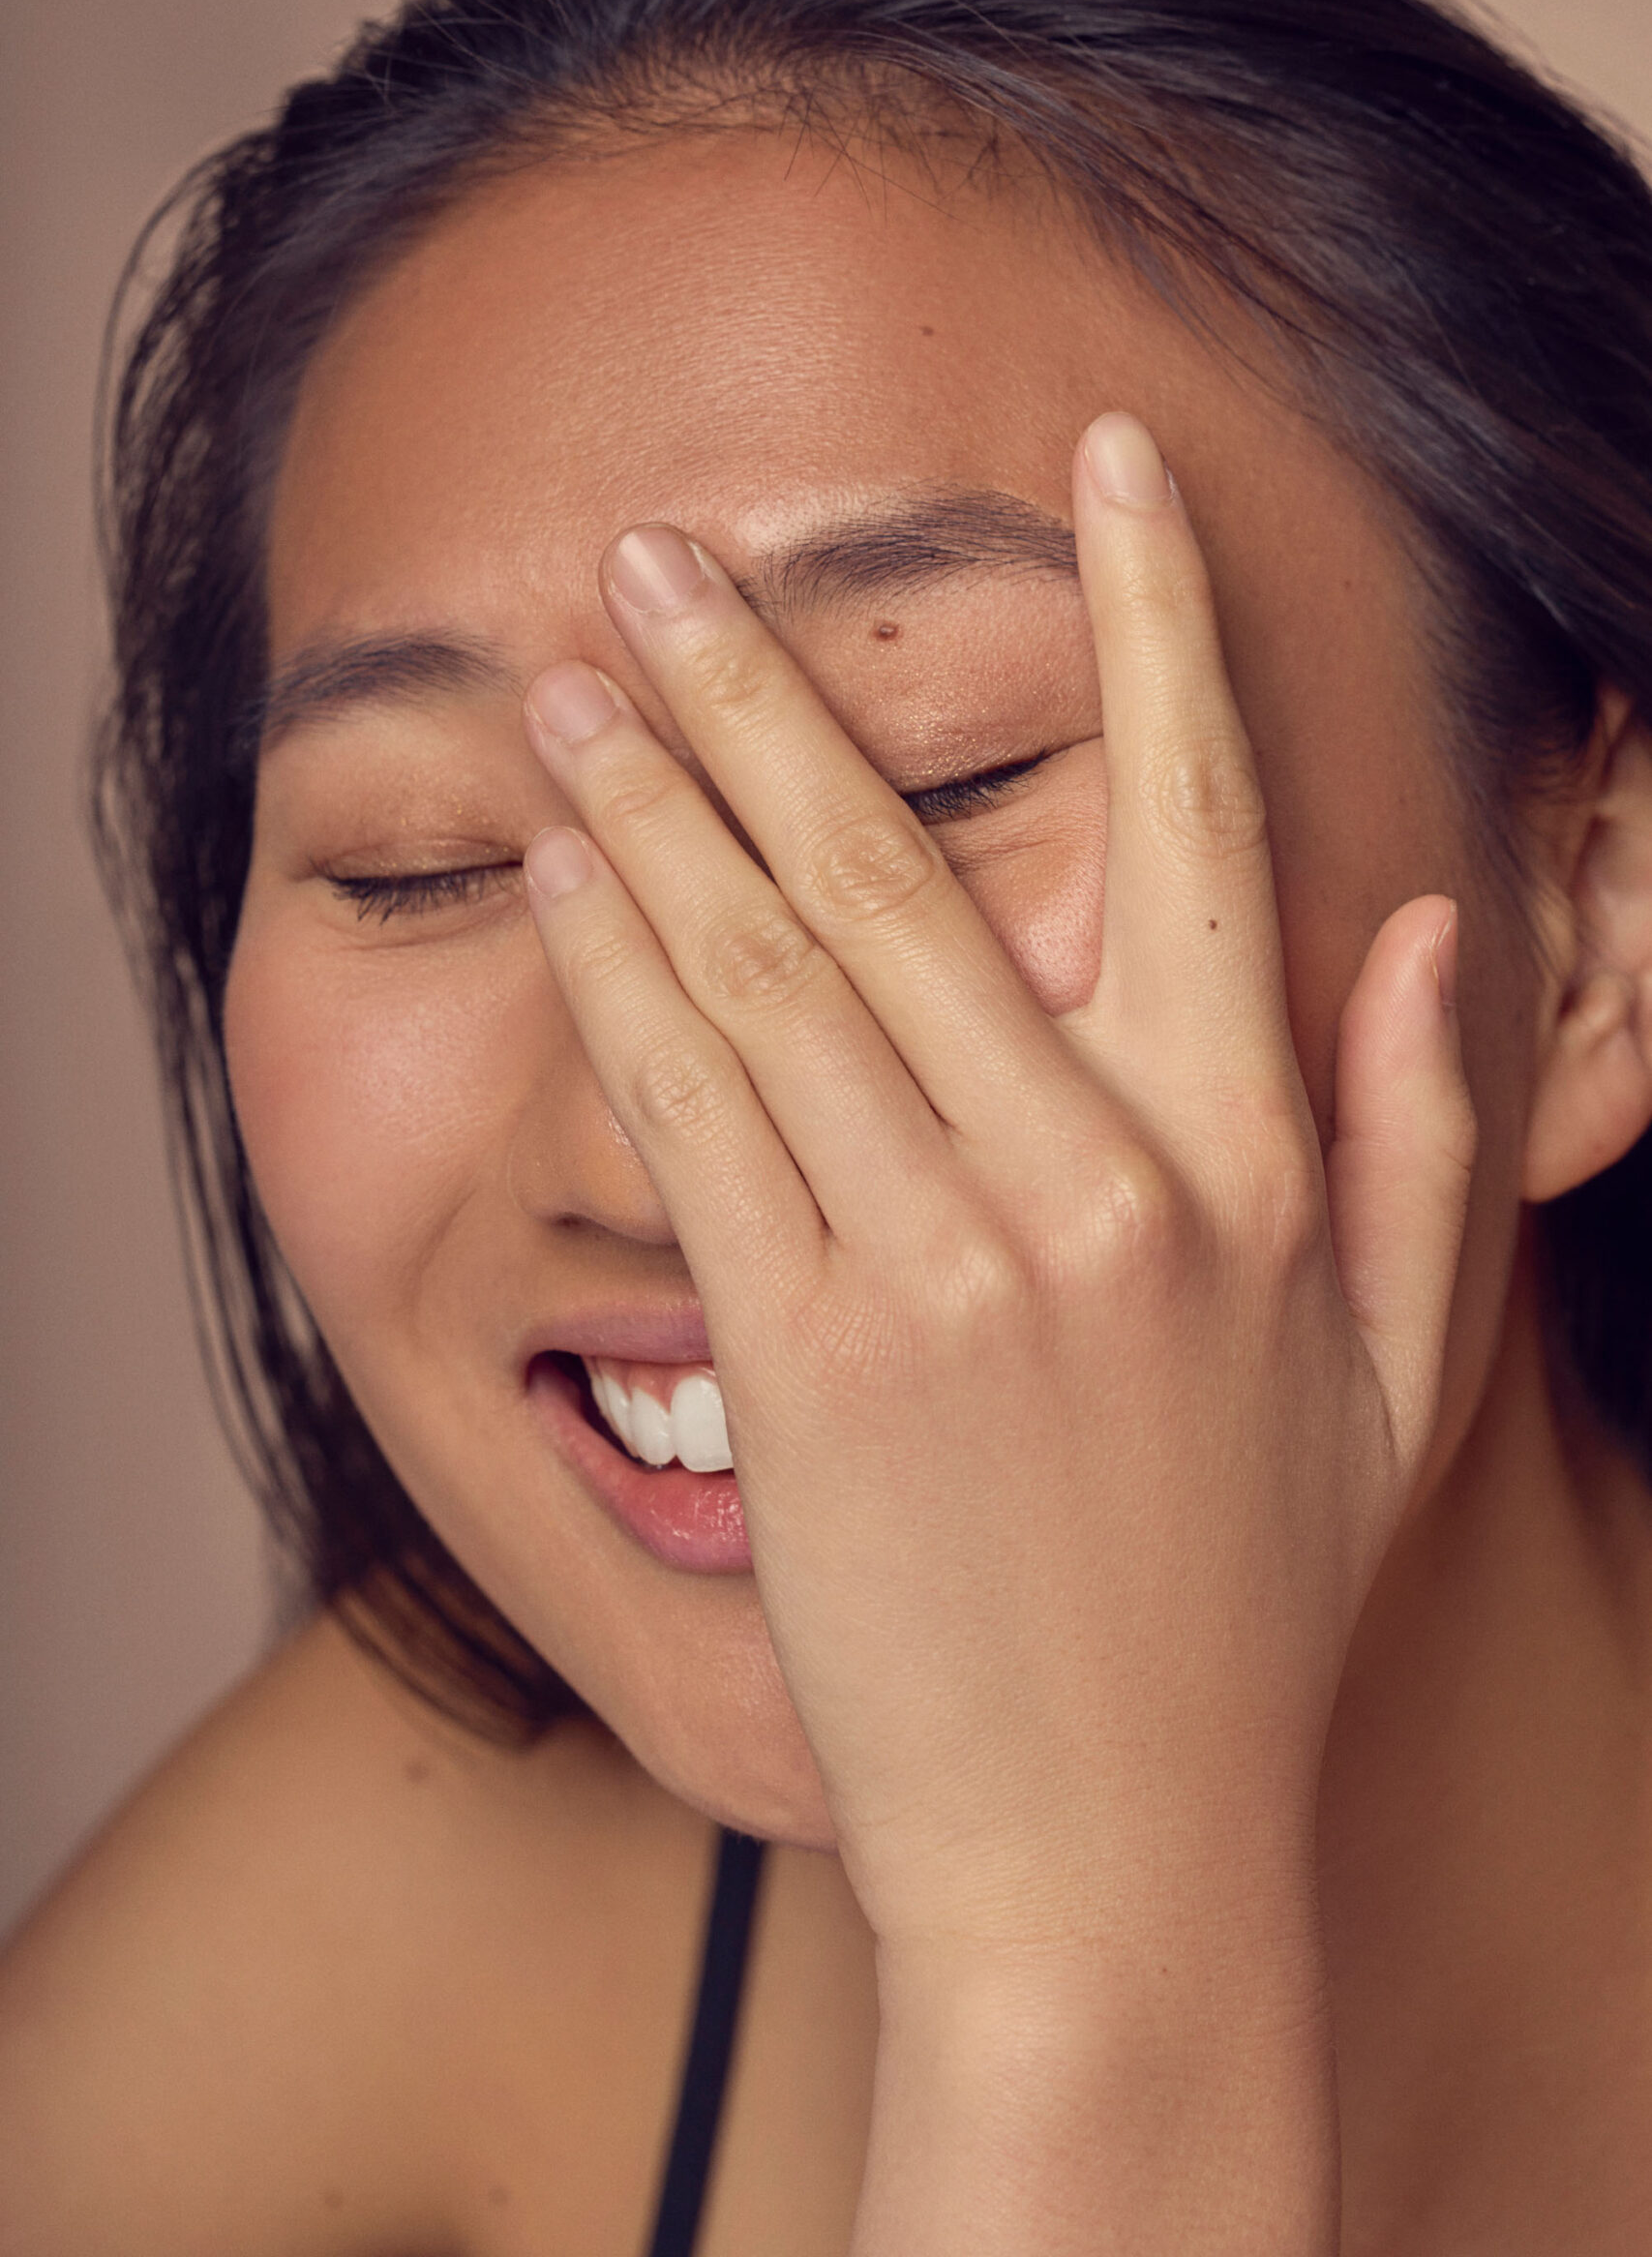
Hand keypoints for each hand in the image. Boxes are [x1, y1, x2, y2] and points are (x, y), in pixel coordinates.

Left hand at [522, 414, 1473, 2246]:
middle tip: (671, 556)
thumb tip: (1425, 926)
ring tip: (574, 671)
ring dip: (658, 801)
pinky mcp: (801, 1361)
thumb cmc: (1245, 1611)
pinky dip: (621, 976)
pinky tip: (568, 869)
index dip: (1154, 620)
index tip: (1099, 467)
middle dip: (771, 688)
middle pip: (909, 871)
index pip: (1208, 826)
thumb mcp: (1392, 1378)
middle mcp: (1096, 1183)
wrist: (1108, 1860)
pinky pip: (692, 1118)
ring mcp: (937, 1267)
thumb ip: (1418, 1137)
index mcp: (1253, 1163)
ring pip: (772, 969)